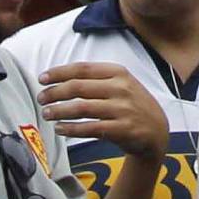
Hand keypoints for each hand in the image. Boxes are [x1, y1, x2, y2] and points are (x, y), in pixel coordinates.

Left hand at [39, 64, 169, 160]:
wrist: (156, 129)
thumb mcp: (122, 84)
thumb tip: (61, 78)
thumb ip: (97, 79)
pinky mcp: (122, 129)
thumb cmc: (132, 104)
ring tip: (47, 114)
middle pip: (79, 87)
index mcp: (119, 73)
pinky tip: (60, 128)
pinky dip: (71, 128)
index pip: (83, 69)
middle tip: (41, 98)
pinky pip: (90, 128)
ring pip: (82, 107)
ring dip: (59, 110)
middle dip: (55, 92)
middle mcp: (121, 88)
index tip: (42, 78)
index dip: (59, 72)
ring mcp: (122, 109)